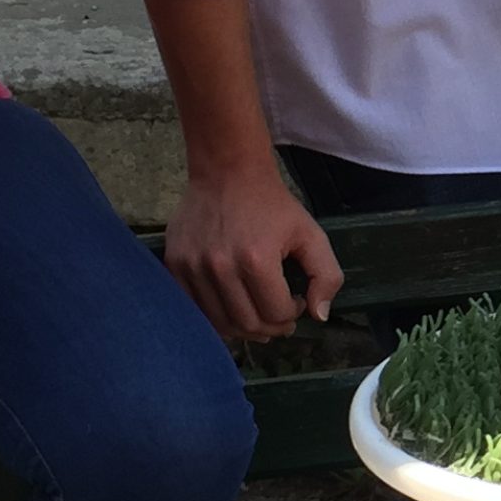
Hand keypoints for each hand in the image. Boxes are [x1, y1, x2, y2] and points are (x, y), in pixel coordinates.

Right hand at [162, 164, 342, 342]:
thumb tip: (318, 316)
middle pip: (247, 324)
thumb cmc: (273, 205)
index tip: (296, 301)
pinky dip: (215, 317)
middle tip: (279, 317)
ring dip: (243, 327)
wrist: (227, 173)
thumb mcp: (311, 234)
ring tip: (257, 314)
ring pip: (219, 323)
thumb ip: (326, 275)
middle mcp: (220, 268)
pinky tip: (232, 306)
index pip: (275, 314)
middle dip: (270, 327)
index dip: (292, 314)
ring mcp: (192, 268)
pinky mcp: (174, 265)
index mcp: (256, 260)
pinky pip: (194, 309)